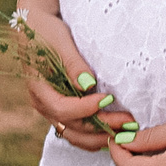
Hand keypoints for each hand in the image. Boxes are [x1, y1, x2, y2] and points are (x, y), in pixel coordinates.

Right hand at [21, 5, 138, 152]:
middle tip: (129, 123)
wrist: (35, 28)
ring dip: (100, 136)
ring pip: (75, 134)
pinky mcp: (62, 109)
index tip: (108, 99)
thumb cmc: (47, 31)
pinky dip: (95, 134)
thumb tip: (88, 85)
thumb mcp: (60, 41)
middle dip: (102, 127)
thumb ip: (73, 64)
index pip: (62, 109)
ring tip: (126, 131)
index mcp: (38, 89)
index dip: (85, 108)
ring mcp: (52, 110)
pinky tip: (115, 131)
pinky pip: (77, 130)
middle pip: (72, 126)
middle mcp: (44, 104)